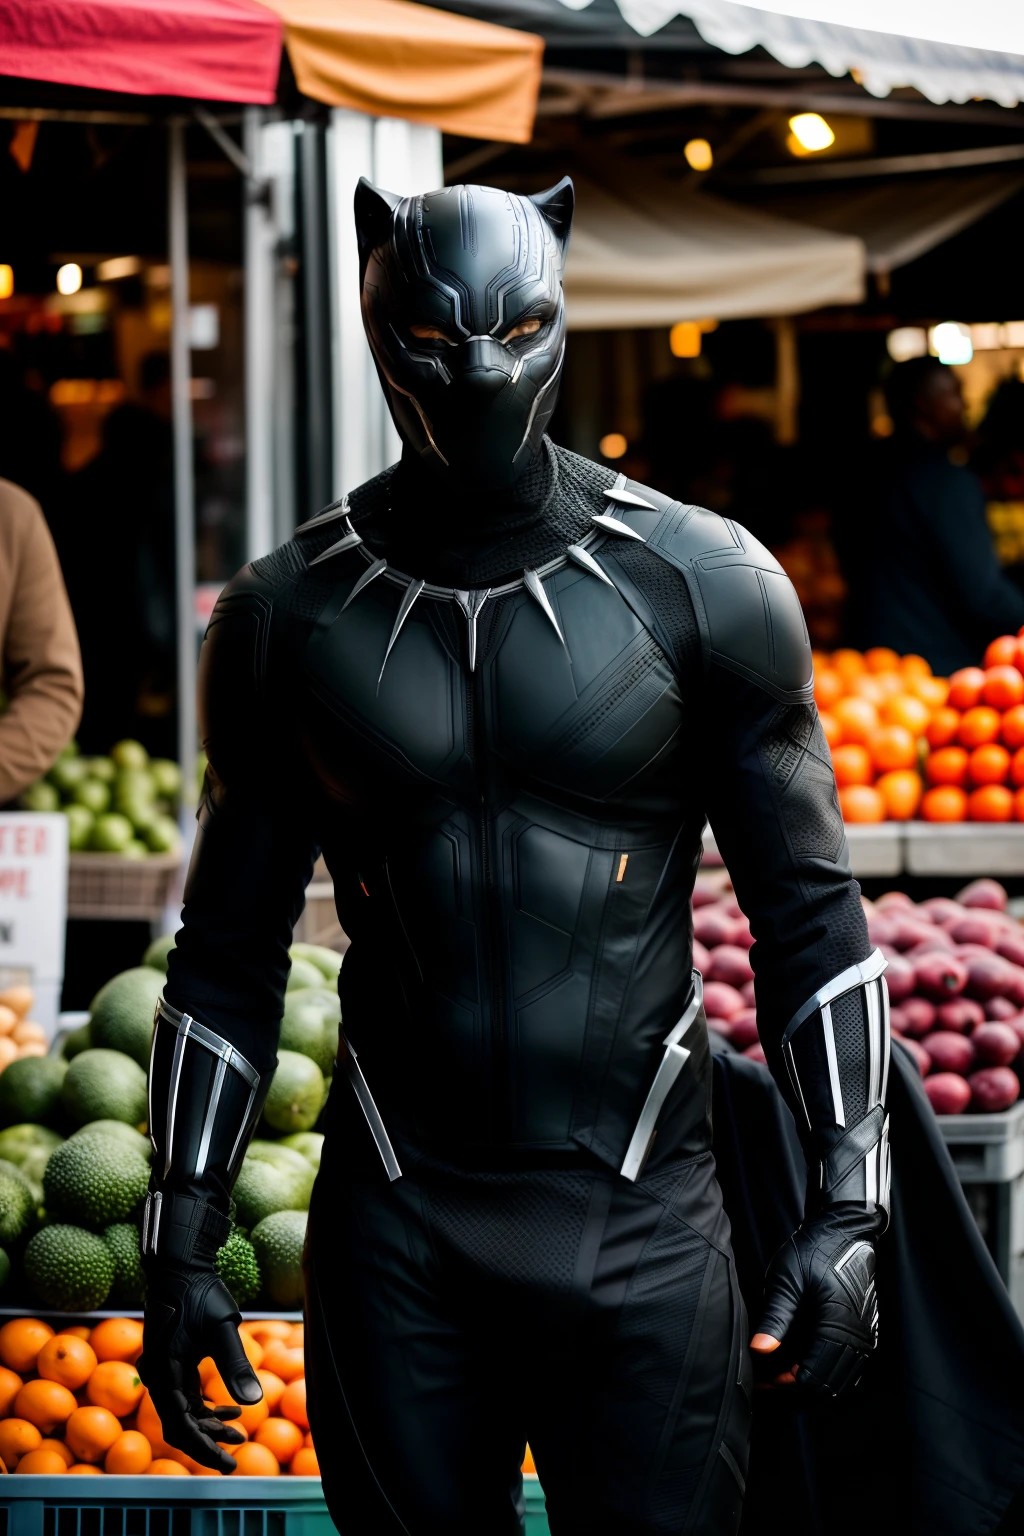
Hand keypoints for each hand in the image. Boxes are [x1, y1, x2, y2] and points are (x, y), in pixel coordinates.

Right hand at [139, 1265, 262, 1471]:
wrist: (180, 1265)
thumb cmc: (200, 1292)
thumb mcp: (222, 1329)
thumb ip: (235, 1366)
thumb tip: (254, 1403)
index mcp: (164, 1372)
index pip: (180, 1424)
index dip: (204, 1447)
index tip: (227, 1462)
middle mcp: (158, 1376)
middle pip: (179, 1423)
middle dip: (206, 1442)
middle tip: (234, 1459)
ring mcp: (164, 1370)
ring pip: (184, 1411)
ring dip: (208, 1425)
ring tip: (239, 1435)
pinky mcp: (172, 1363)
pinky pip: (186, 1395)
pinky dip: (206, 1407)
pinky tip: (231, 1411)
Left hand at [750, 1209, 878, 1398]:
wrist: (845, 1229)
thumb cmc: (816, 1249)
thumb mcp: (787, 1280)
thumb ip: (776, 1318)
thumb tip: (759, 1350)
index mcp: (837, 1327)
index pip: (812, 1378)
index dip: (785, 1385)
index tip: (763, 1380)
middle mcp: (858, 1337)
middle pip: (828, 1385)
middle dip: (796, 1388)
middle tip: (768, 1381)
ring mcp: (866, 1335)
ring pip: (842, 1380)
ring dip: (814, 1383)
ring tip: (784, 1375)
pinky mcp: (867, 1330)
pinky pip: (852, 1367)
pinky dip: (830, 1372)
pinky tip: (807, 1364)